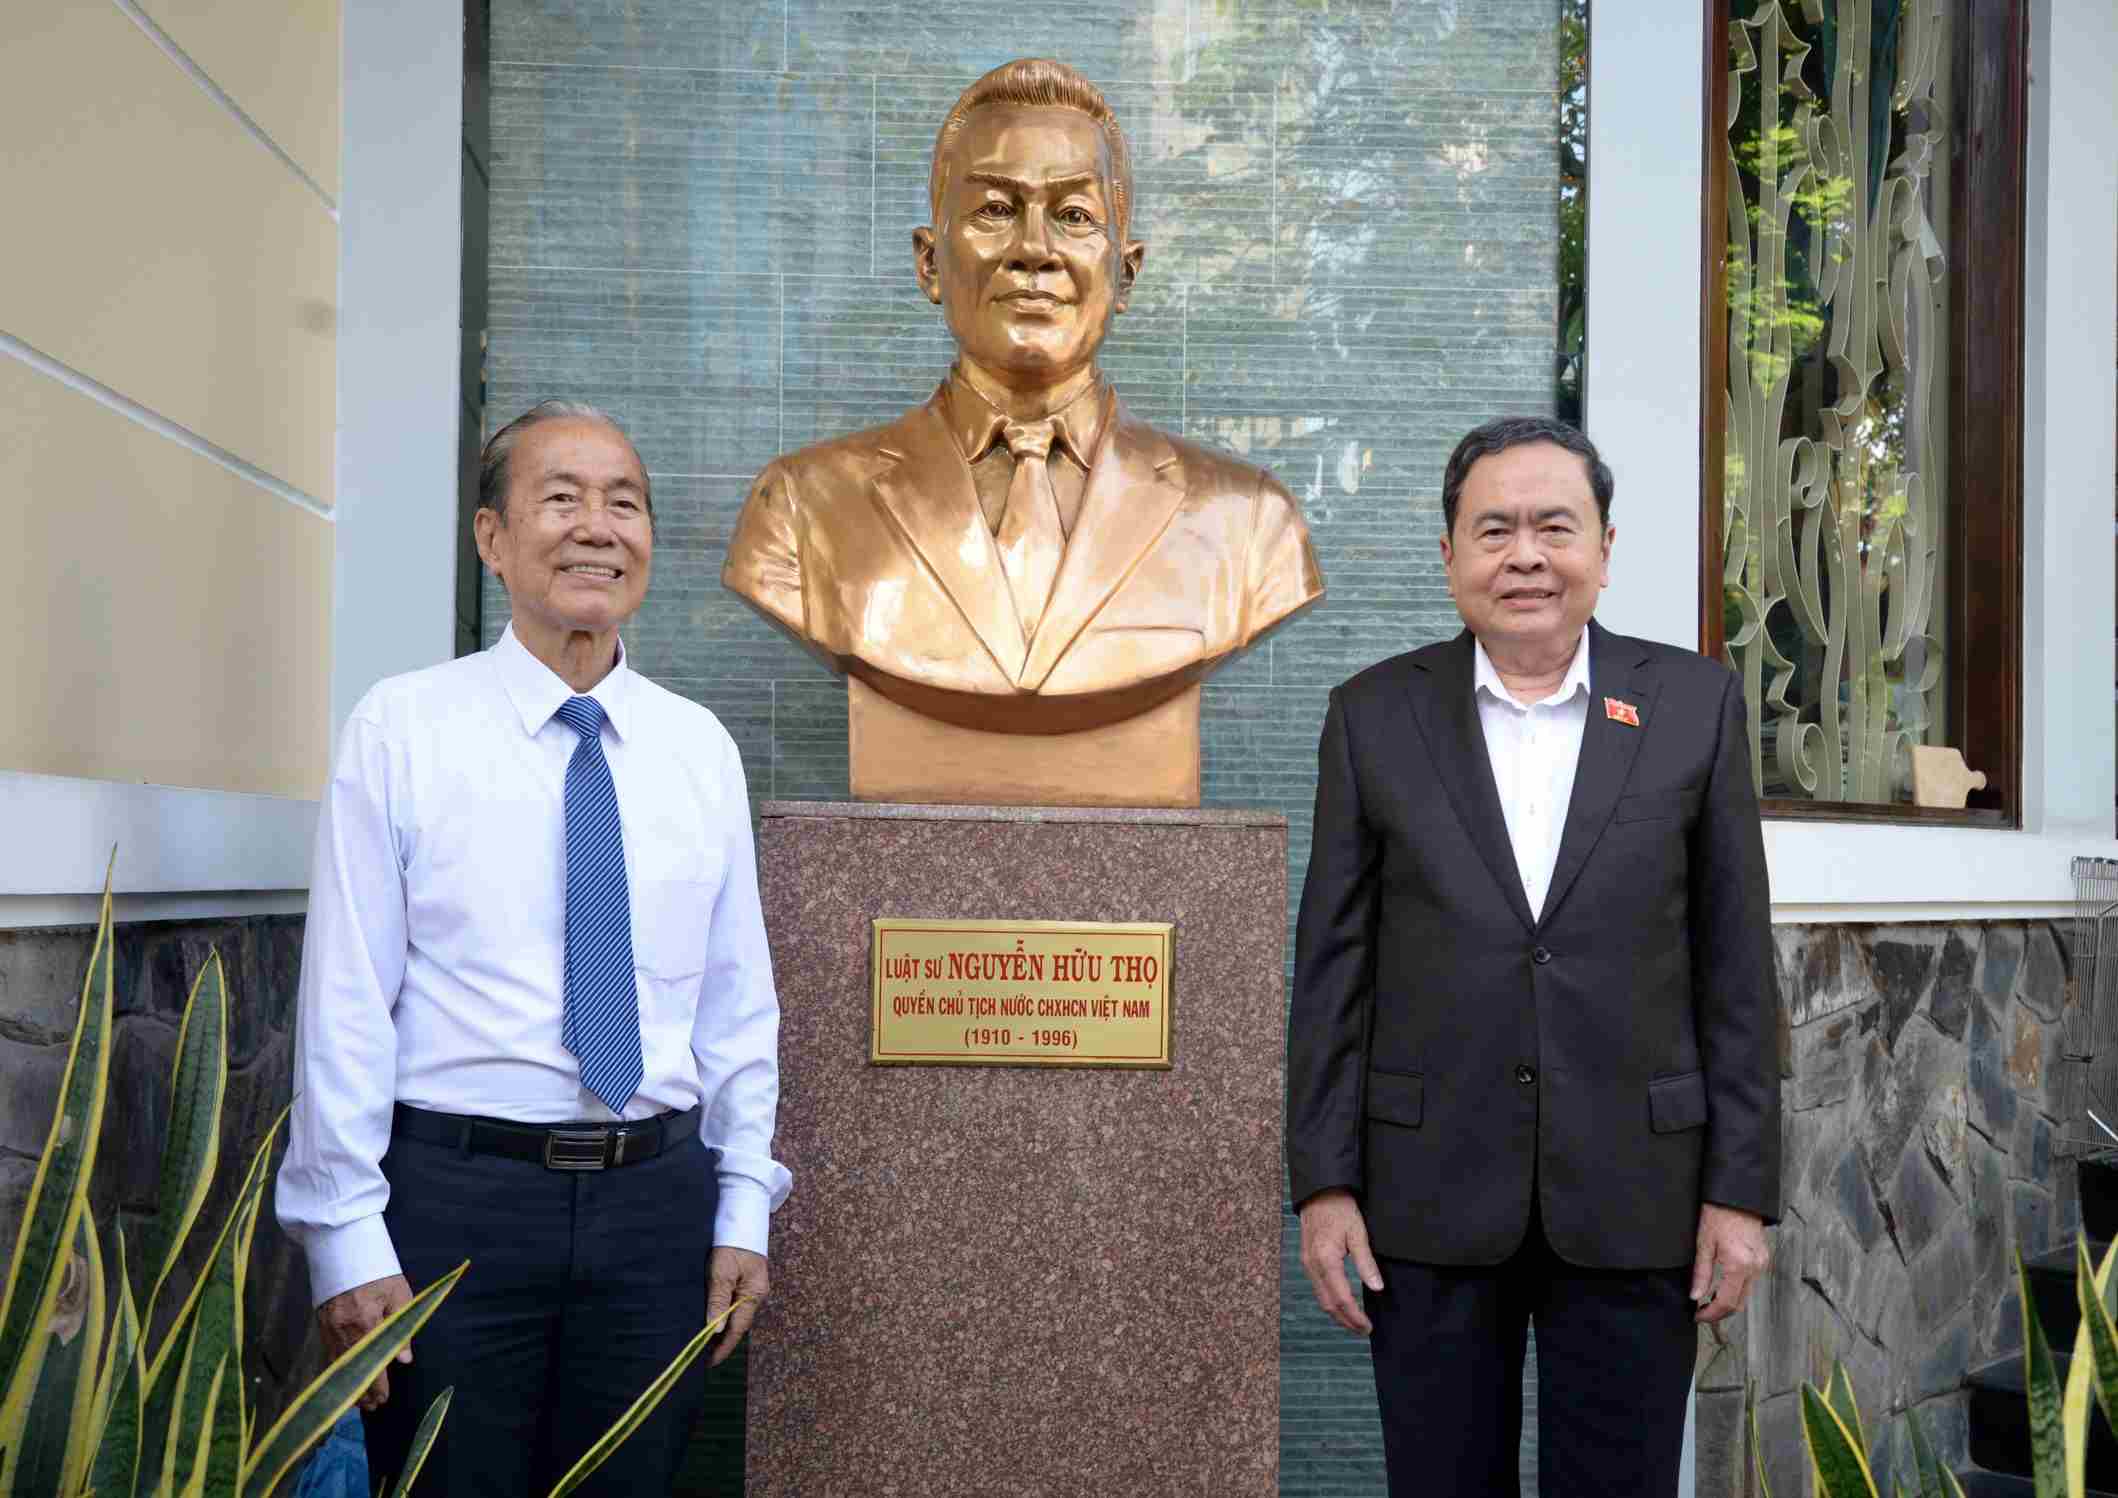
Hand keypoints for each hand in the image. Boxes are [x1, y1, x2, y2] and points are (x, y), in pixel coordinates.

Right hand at [315, 1273, 414, 1410]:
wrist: (343, 1249)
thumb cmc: (377, 1269)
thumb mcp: (398, 1293)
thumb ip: (402, 1327)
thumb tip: (404, 1359)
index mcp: (365, 1321)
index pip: (372, 1362)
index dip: (377, 1384)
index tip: (383, 1399)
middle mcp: (343, 1329)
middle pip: (353, 1369)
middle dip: (362, 1390)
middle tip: (372, 1408)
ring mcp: (329, 1328)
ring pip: (338, 1365)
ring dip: (349, 1383)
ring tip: (360, 1401)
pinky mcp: (322, 1324)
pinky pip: (330, 1354)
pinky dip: (338, 1370)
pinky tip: (345, 1380)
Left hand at [707, 1246, 768, 1366]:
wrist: (740, 1219)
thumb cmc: (731, 1244)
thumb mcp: (721, 1272)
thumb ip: (718, 1300)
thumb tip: (716, 1329)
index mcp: (754, 1294)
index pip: (739, 1328)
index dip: (724, 1347)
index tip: (710, 1363)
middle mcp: (756, 1293)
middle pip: (739, 1323)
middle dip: (722, 1340)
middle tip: (702, 1356)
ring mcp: (752, 1287)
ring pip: (736, 1314)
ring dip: (722, 1328)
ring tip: (704, 1342)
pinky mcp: (745, 1280)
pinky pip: (734, 1303)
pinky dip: (723, 1314)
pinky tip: (712, 1319)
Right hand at [1298, 1189, 1383, 1335]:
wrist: (1319, 1191)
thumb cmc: (1340, 1209)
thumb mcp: (1358, 1233)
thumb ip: (1366, 1262)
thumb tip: (1377, 1288)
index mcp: (1326, 1259)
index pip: (1341, 1298)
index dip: (1355, 1316)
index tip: (1368, 1327)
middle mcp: (1312, 1265)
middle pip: (1328, 1304)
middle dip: (1346, 1321)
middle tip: (1364, 1330)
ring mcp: (1307, 1263)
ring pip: (1320, 1298)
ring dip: (1337, 1313)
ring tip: (1355, 1321)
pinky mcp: (1307, 1260)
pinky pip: (1317, 1287)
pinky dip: (1330, 1300)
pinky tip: (1341, 1302)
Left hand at [1691, 1203, 1769, 1322]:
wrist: (1738, 1196)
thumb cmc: (1718, 1215)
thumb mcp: (1703, 1243)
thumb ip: (1701, 1273)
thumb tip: (1695, 1296)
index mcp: (1739, 1265)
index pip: (1727, 1302)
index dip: (1711, 1314)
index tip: (1698, 1317)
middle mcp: (1755, 1267)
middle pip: (1739, 1304)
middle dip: (1720, 1312)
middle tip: (1701, 1313)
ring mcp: (1762, 1264)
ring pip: (1746, 1295)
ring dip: (1728, 1302)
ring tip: (1708, 1301)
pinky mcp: (1763, 1259)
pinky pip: (1750, 1282)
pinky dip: (1736, 1289)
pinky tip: (1722, 1286)